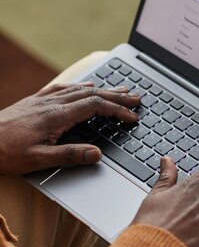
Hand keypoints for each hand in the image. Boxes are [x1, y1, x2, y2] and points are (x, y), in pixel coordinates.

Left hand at [0, 82, 139, 174]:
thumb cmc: (5, 152)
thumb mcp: (38, 160)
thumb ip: (69, 156)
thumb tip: (97, 154)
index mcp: (56, 117)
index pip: (95, 107)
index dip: (117, 111)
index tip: (132, 117)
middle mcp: (51, 104)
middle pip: (92, 94)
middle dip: (117, 96)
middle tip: (137, 97)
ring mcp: (42, 100)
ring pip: (79, 89)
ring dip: (103, 89)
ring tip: (119, 88)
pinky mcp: (34, 101)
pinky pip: (62, 87)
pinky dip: (79, 86)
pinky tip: (84, 86)